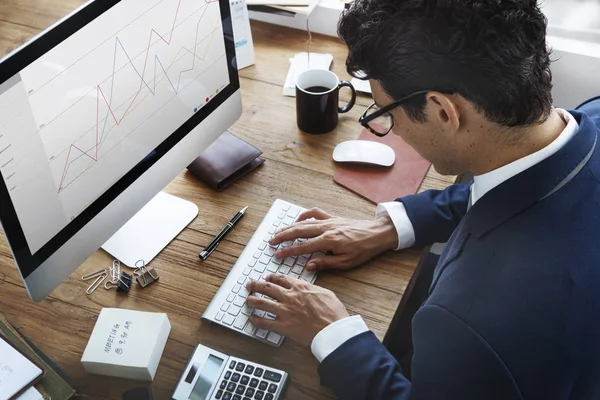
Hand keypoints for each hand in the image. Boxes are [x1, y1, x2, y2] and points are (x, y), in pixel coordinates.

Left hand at [246, 274, 348, 346]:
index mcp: (300, 287)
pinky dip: (256, 320)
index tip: (267, 278)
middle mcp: (290, 297)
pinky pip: (264, 322)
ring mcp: (284, 311)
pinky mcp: (283, 326)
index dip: (271, 277)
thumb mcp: (326, 293)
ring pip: (262, 303)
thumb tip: (308, 287)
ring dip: (252, 300)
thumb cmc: (333, 313)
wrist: (333, 330)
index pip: (281, 279)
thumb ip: (313, 289)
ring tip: (247, 300)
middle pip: (267, 288)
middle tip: (250, 285)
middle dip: (256, 285)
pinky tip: (252, 319)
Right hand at [270, 208, 397, 270]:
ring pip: (304, 222)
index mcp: (329, 241)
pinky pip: (315, 213)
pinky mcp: (333, 217)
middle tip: (271, 241)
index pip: (303, 246)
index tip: (277, 254)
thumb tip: (308, 265)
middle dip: (283, 236)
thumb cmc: (364, 249)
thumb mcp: (346, 262)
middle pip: (299, 231)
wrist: (378, 233)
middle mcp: (326, 228)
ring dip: (289, 226)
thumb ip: (325, 263)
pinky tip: (298, 219)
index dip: (288, 251)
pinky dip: (304, 215)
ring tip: (278, 232)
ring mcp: (329, 220)